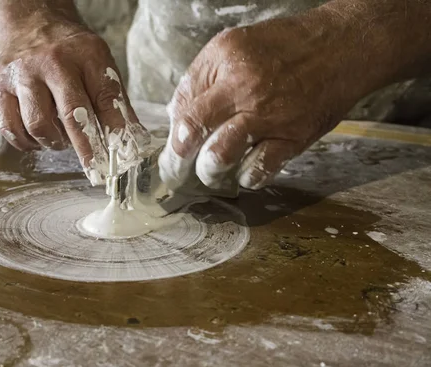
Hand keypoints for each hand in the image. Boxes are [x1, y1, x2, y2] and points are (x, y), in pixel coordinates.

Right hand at [0, 9, 141, 183]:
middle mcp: (52, 63)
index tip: (122, 158)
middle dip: (86, 149)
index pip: (106, 99)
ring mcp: (23, 75)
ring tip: (61, 138)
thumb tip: (134, 141)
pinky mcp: (0, 87)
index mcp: (85, 55)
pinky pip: (11, 129)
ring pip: (38, 125)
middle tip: (95, 170)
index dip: (115, 132)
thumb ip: (115, 102)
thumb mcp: (100, 65)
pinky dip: (28, 142)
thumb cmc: (71, 53)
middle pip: (72, 115)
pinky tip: (39, 137)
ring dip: (54, 143)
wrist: (30, 24)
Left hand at [159, 12, 370, 190]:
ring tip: (211, 170)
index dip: (173, 136)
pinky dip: (246, 177)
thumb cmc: (284, 48)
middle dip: (178, 160)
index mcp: (225, 62)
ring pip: (221, 155)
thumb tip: (176, 116)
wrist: (342, 48)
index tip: (170, 153)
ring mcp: (269, 115)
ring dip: (210, 170)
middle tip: (178, 172)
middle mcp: (244, 88)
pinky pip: (259, 169)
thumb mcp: (234, 44)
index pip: (183, 107)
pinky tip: (244, 172)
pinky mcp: (293, 137)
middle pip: (194, 132)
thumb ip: (201, 78)